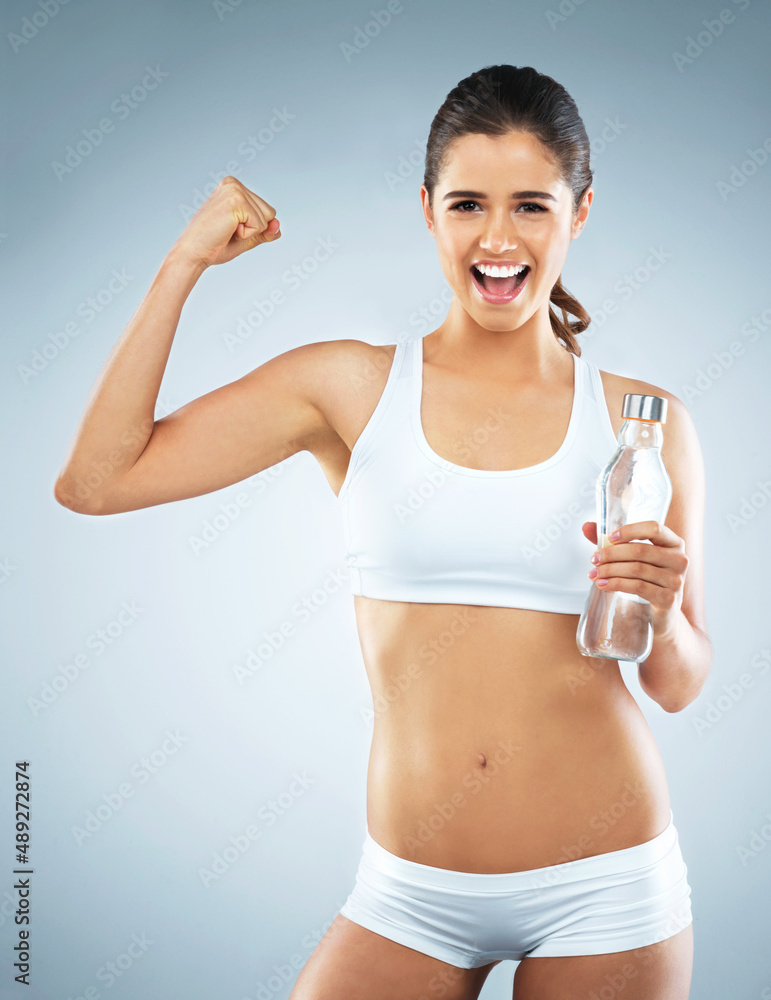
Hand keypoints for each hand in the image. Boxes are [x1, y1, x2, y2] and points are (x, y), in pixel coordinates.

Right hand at [170, 175, 280, 268]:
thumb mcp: (245, 237)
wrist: (193, 254)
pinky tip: (227, 230)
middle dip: (254, 229)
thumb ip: (264, 231)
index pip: (266, 211)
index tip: (229, 229)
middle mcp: (234, 183)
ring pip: (267, 218)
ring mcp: (234, 189)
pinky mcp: (236, 200)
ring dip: (250, 232)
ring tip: (226, 230)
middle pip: (270, 212)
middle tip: (227, 231)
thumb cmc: (214, 246)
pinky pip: (260, 225)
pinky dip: (246, 234)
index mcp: (233, 187)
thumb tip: (278, 226)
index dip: (254, 228)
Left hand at [581, 520, 688, 639]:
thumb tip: (586, 526)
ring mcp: (675, 580)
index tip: (609, 538)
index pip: (654, 528)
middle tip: (594, 559)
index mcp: (674, 543)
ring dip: (610, 570)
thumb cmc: (647, 580)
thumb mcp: (633, 559)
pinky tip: (603, 585)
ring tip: (594, 574)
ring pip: (636, 569)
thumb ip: (612, 542)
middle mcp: (679, 559)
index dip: (629, 531)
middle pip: (640, 550)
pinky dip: (616, 584)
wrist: (662, 615)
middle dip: (611, 554)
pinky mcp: (668, 598)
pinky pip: (637, 586)